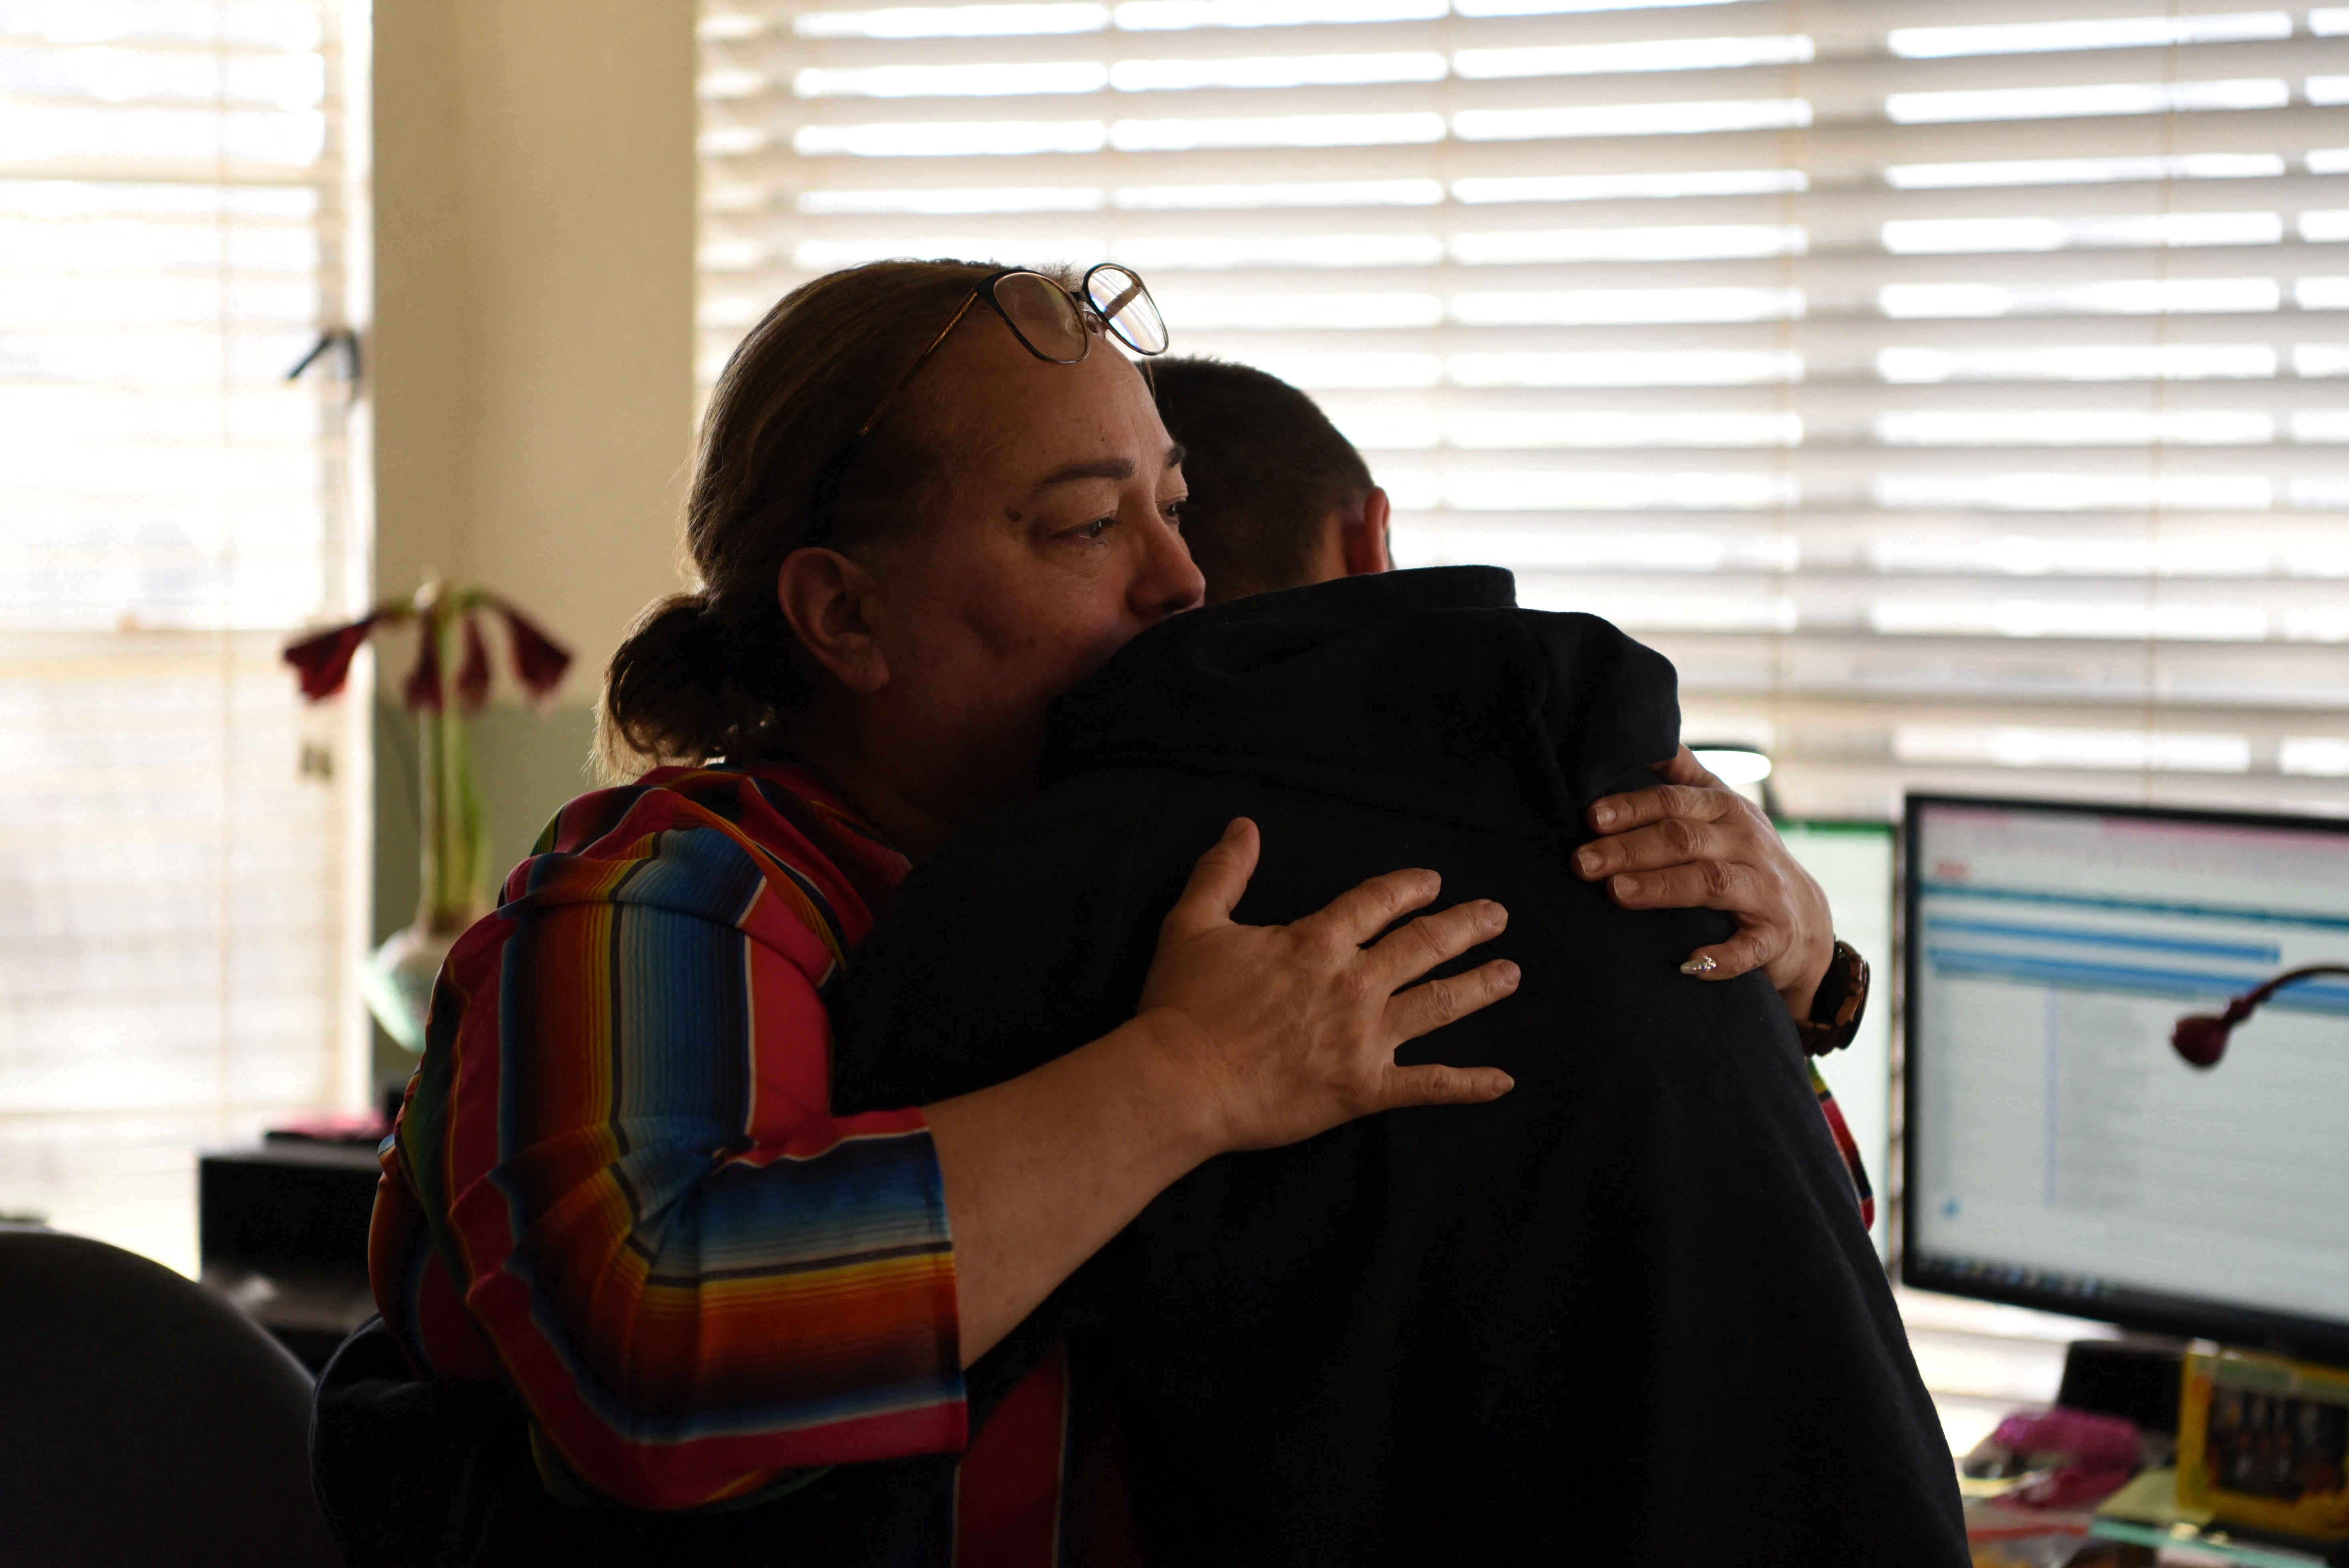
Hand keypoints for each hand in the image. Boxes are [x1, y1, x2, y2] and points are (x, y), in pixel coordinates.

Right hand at [1137, 818, 1519, 1152]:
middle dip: (1465, 927)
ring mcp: (1364, 1038)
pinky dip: (1469, 1085)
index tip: (1434, 882)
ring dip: (1480, 986)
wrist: (1180, 1081)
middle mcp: (1353, 984)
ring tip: (1511, 973)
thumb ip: (1222, 872)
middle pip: (1423, 946)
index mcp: (1317, 942)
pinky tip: (1503, 1081)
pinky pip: (1429, 1085)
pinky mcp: (1364, 1088)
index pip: (1377, 902)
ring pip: (1439, 1004)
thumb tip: (1245, 827)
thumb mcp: (1192, 924)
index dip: (1409, 888)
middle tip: (1498, 916)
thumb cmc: (1182, 1005)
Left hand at [1573, 746, 1833, 1018]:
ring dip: (1662, 888)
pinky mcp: (1775, 934)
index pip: (1674, 801)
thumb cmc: (1743, 857)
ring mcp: (1764, 889)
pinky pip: (1750, 947)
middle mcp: (1746, 842)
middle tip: (1582, 862)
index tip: (1591, 817)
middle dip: (1630, 849)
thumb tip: (1642, 738)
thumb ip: (1682, 776)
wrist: (1804, 918)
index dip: (1633, 807)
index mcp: (1725, 809)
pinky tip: (1689, 965)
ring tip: (1617, 893)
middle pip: (1683, 839)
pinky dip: (1722, 958)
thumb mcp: (1720, 809)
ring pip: (1709, 883)